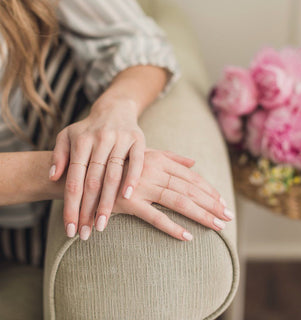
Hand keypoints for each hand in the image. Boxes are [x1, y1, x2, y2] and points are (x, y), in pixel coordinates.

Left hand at [49, 96, 145, 239]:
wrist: (115, 109)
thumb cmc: (89, 128)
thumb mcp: (68, 135)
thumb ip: (58, 155)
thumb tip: (53, 177)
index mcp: (80, 141)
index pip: (74, 179)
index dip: (71, 205)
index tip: (70, 228)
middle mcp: (99, 140)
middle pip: (92, 181)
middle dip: (88, 210)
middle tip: (86, 233)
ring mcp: (119, 139)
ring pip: (112, 175)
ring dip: (107, 202)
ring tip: (102, 224)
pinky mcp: (137, 140)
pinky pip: (136, 162)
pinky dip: (132, 179)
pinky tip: (128, 197)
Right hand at [92, 148, 233, 240]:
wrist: (87, 172)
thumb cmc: (119, 164)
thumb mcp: (144, 154)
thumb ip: (170, 157)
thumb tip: (193, 161)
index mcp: (158, 160)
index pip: (190, 177)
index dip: (209, 190)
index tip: (222, 202)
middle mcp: (152, 171)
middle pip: (189, 190)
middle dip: (211, 204)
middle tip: (228, 217)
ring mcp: (141, 187)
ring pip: (178, 201)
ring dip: (200, 215)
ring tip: (217, 226)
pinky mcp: (128, 203)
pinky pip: (154, 217)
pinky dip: (171, 227)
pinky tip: (187, 237)